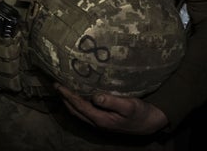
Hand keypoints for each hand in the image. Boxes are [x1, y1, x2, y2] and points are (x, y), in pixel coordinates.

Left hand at [54, 83, 168, 134]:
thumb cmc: (141, 113)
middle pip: (74, 110)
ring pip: (78, 112)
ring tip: (63, 88)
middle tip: (56, 83)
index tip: (58, 85)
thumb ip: (112, 102)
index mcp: (101, 119)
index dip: (67, 95)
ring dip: (69, 101)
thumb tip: (96, 96)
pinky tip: (78, 94)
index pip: (79, 106)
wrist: (150, 123)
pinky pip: (84, 111)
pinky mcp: (102, 119)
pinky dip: (77, 103)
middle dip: (64, 98)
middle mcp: (97, 122)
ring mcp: (99, 122)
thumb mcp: (129, 106)